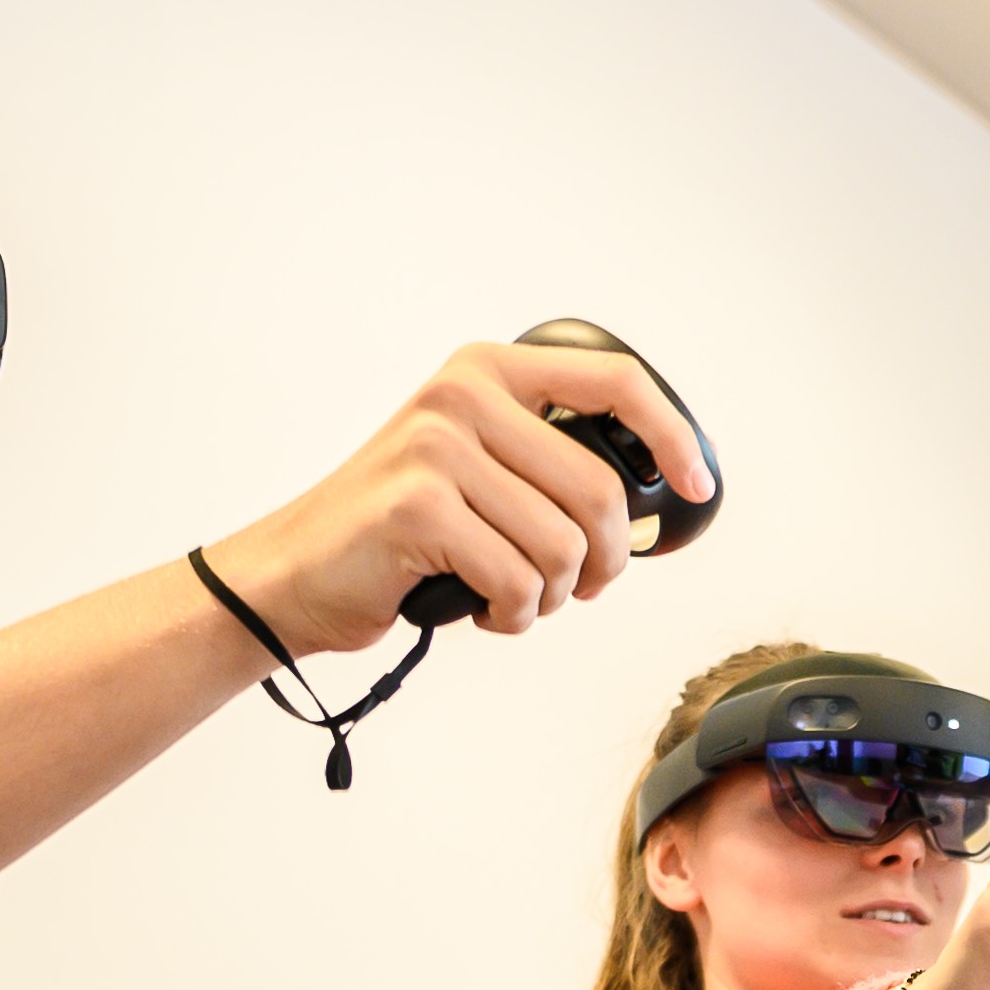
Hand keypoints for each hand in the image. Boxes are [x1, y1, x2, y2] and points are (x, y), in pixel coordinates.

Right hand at [200, 337, 717, 651]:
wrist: (295, 574)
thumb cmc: (397, 534)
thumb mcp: (476, 468)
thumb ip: (546, 462)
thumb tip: (649, 498)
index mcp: (486, 372)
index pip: (612, 381)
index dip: (671, 436)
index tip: (694, 487)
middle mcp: (462, 396)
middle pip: (598, 490)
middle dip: (604, 561)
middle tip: (578, 587)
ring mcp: (437, 447)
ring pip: (563, 546)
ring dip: (553, 597)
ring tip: (514, 597)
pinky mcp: (419, 507)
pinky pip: (519, 583)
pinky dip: (513, 617)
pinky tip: (479, 609)